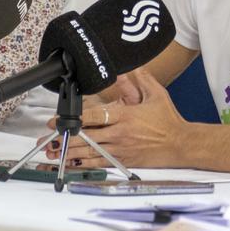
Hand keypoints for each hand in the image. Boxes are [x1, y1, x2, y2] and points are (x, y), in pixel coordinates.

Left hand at [44, 69, 185, 167]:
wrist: (181, 144)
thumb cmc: (168, 119)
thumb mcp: (156, 94)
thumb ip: (141, 79)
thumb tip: (128, 67)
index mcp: (126, 116)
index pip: (94, 116)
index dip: (74, 118)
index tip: (59, 118)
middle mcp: (120, 133)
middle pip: (87, 136)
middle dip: (65, 136)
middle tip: (48, 136)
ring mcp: (121, 149)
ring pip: (90, 151)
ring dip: (70, 152)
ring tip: (53, 151)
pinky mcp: (123, 160)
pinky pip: (99, 163)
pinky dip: (84, 163)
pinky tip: (72, 163)